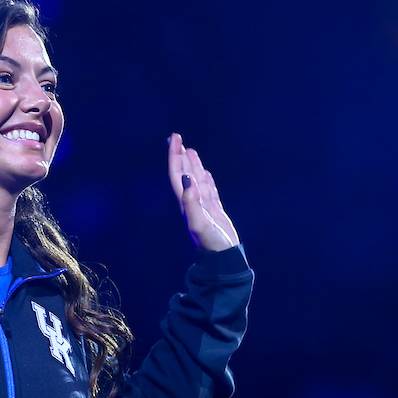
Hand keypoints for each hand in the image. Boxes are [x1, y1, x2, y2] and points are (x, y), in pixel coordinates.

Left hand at [167, 132, 239, 250]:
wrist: (222, 260)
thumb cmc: (211, 244)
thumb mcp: (199, 223)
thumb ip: (191, 202)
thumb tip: (187, 179)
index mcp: (186, 202)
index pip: (177, 174)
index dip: (175, 156)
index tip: (175, 139)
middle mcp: (192, 202)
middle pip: (184, 174)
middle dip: (180, 155)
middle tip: (177, 137)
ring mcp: (203, 206)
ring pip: (196, 180)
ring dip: (192, 164)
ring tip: (190, 150)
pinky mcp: (214, 212)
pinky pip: (208, 191)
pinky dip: (206, 179)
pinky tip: (205, 173)